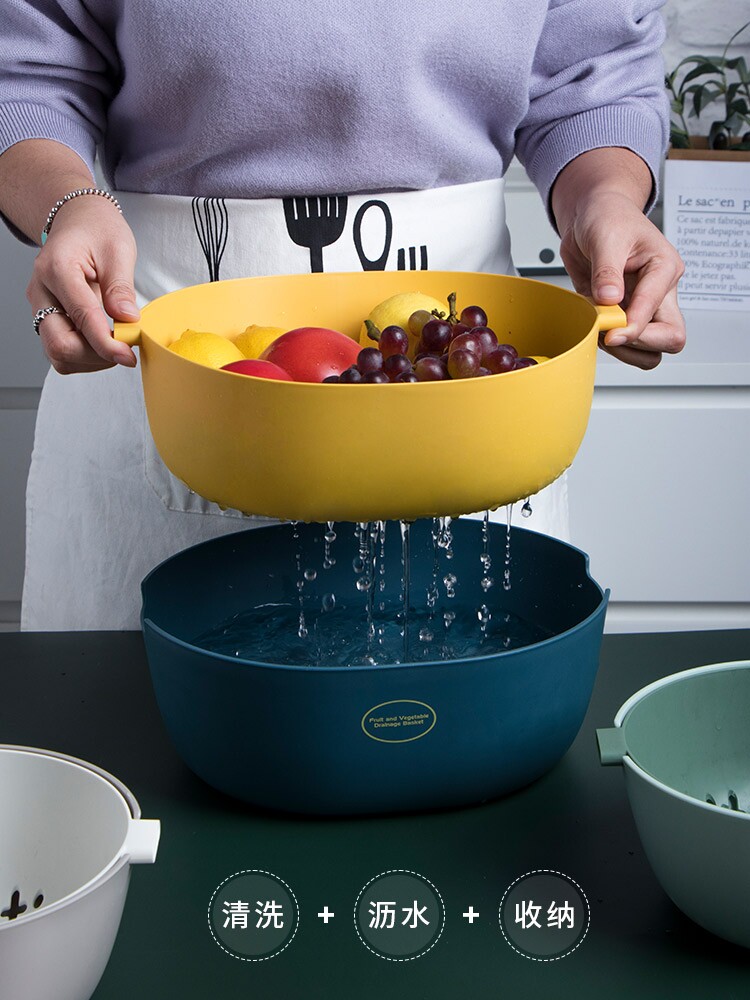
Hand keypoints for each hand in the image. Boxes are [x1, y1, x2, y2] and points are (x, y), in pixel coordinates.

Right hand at [27, 196, 138, 373]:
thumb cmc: (97, 230)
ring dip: (90, 359)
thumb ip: (121, 287)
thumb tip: (128, 320)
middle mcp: (42, 291)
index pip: (81, 317)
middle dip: (96, 356)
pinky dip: (83, 356)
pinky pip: (60, 351)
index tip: (128, 355)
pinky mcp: (46, 318)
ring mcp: (41, 307)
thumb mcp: (118, 250)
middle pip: (60, 345)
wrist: (78, 222)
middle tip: (124, 348)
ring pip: (58, 354)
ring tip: (115, 343)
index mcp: (57, 268)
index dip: (106, 343)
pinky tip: (102, 342)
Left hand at [558, 190, 684, 369]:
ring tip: (599, 331)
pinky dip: (611, 347)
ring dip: (625, 351)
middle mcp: (660, 291)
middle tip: (609, 336)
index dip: (634, 329)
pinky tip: (595, 327)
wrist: (592, 214)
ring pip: (651, 350)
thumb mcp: (604, 236)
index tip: (610, 334)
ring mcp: (643, 307)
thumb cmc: (607, 216)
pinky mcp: (625, 315)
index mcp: (664, 268)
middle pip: (670, 338)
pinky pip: (627, 346)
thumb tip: (609, 299)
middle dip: (639, 345)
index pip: (658, 312)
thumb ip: (607, 270)